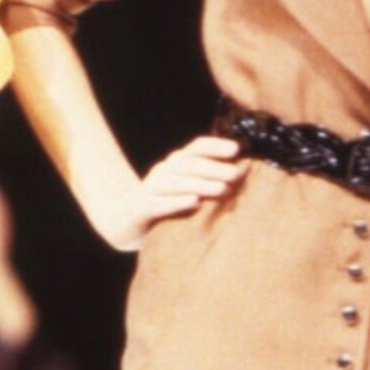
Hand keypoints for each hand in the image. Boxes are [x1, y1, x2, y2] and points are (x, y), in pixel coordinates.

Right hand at [102, 136, 246, 251]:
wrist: (125, 224)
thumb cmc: (167, 207)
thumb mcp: (187, 191)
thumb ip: (209, 181)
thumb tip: (243, 175)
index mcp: (176, 164)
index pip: (196, 148)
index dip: (216, 146)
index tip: (237, 149)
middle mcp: (163, 171)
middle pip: (188, 164)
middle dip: (213, 168)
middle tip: (235, 174)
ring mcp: (150, 188)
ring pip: (175, 182)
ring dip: (200, 185)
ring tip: (222, 189)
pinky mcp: (140, 208)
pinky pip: (158, 204)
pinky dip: (176, 202)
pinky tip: (194, 203)